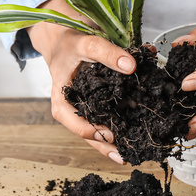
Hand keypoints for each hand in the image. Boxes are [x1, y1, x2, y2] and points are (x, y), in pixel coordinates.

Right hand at [26, 0, 135, 163]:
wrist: (62, 38)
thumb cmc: (69, 42)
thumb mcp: (85, 44)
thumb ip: (107, 52)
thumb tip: (131, 65)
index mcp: (62, 101)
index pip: (77, 123)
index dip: (95, 133)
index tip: (113, 136)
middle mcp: (72, 110)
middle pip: (88, 135)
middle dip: (106, 147)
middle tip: (125, 157)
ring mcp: (84, 109)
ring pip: (98, 132)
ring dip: (114, 143)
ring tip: (131, 154)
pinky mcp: (95, 105)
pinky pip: (106, 120)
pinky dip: (119, 127)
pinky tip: (133, 135)